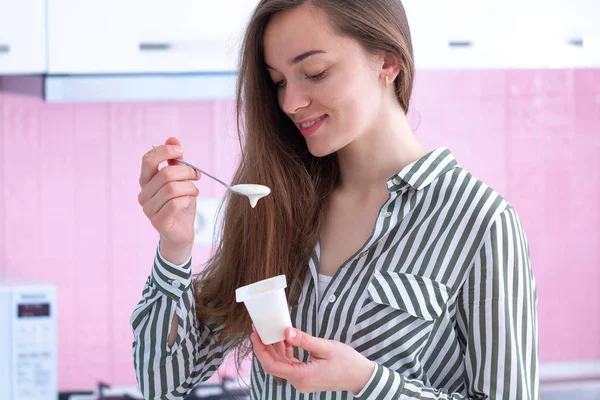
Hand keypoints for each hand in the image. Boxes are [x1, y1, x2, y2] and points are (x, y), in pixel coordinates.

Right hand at [137, 137, 200, 263]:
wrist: (181, 233)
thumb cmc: (180, 204)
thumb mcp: (179, 180)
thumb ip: (175, 162)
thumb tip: (173, 138)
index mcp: (146, 181)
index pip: (148, 160)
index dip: (164, 151)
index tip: (180, 149)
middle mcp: (143, 194)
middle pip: (165, 174)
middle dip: (186, 172)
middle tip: (197, 175)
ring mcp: (148, 209)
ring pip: (172, 189)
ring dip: (189, 188)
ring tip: (194, 191)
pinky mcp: (158, 221)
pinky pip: (175, 203)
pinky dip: (187, 200)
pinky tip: (189, 201)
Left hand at [251, 326, 374, 393]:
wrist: (361, 376)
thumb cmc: (347, 362)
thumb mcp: (325, 347)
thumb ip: (303, 340)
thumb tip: (285, 331)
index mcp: (302, 376)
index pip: (272, 365)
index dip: (261, 350)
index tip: (255, 334)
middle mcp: (299, 382)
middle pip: (274, 364)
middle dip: (265, 346)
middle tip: (259, 328)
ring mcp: (302, 381)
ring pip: (282, 364)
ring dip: (275, 348)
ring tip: (269, 330)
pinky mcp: (306, 377)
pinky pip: (291, 364)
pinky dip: (286, 352)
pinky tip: (284, 338)